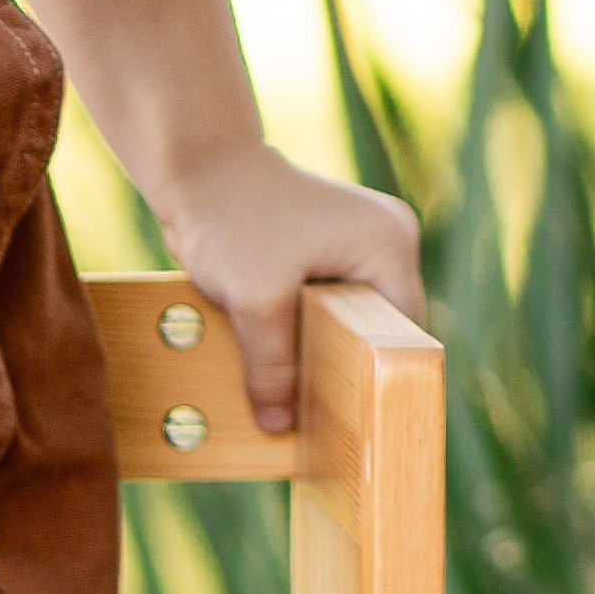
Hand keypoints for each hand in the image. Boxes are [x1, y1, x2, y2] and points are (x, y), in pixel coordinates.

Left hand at [157, 140, 423, 433]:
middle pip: (375, 333)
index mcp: (390, 245)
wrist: (192, 166)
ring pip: (345, 325)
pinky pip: (323, 310)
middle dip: (343, 373)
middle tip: (319, 424)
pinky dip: (299, 336)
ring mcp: (356, 247)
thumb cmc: (229, 216)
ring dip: (316, 356)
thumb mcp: (254, 299)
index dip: (374, 382)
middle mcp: (384, 244)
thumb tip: (279, 427)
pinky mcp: (324, 254)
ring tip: (296, 403)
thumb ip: (271, 367)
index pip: (402, 336)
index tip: (350, 425)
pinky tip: (277, 369)